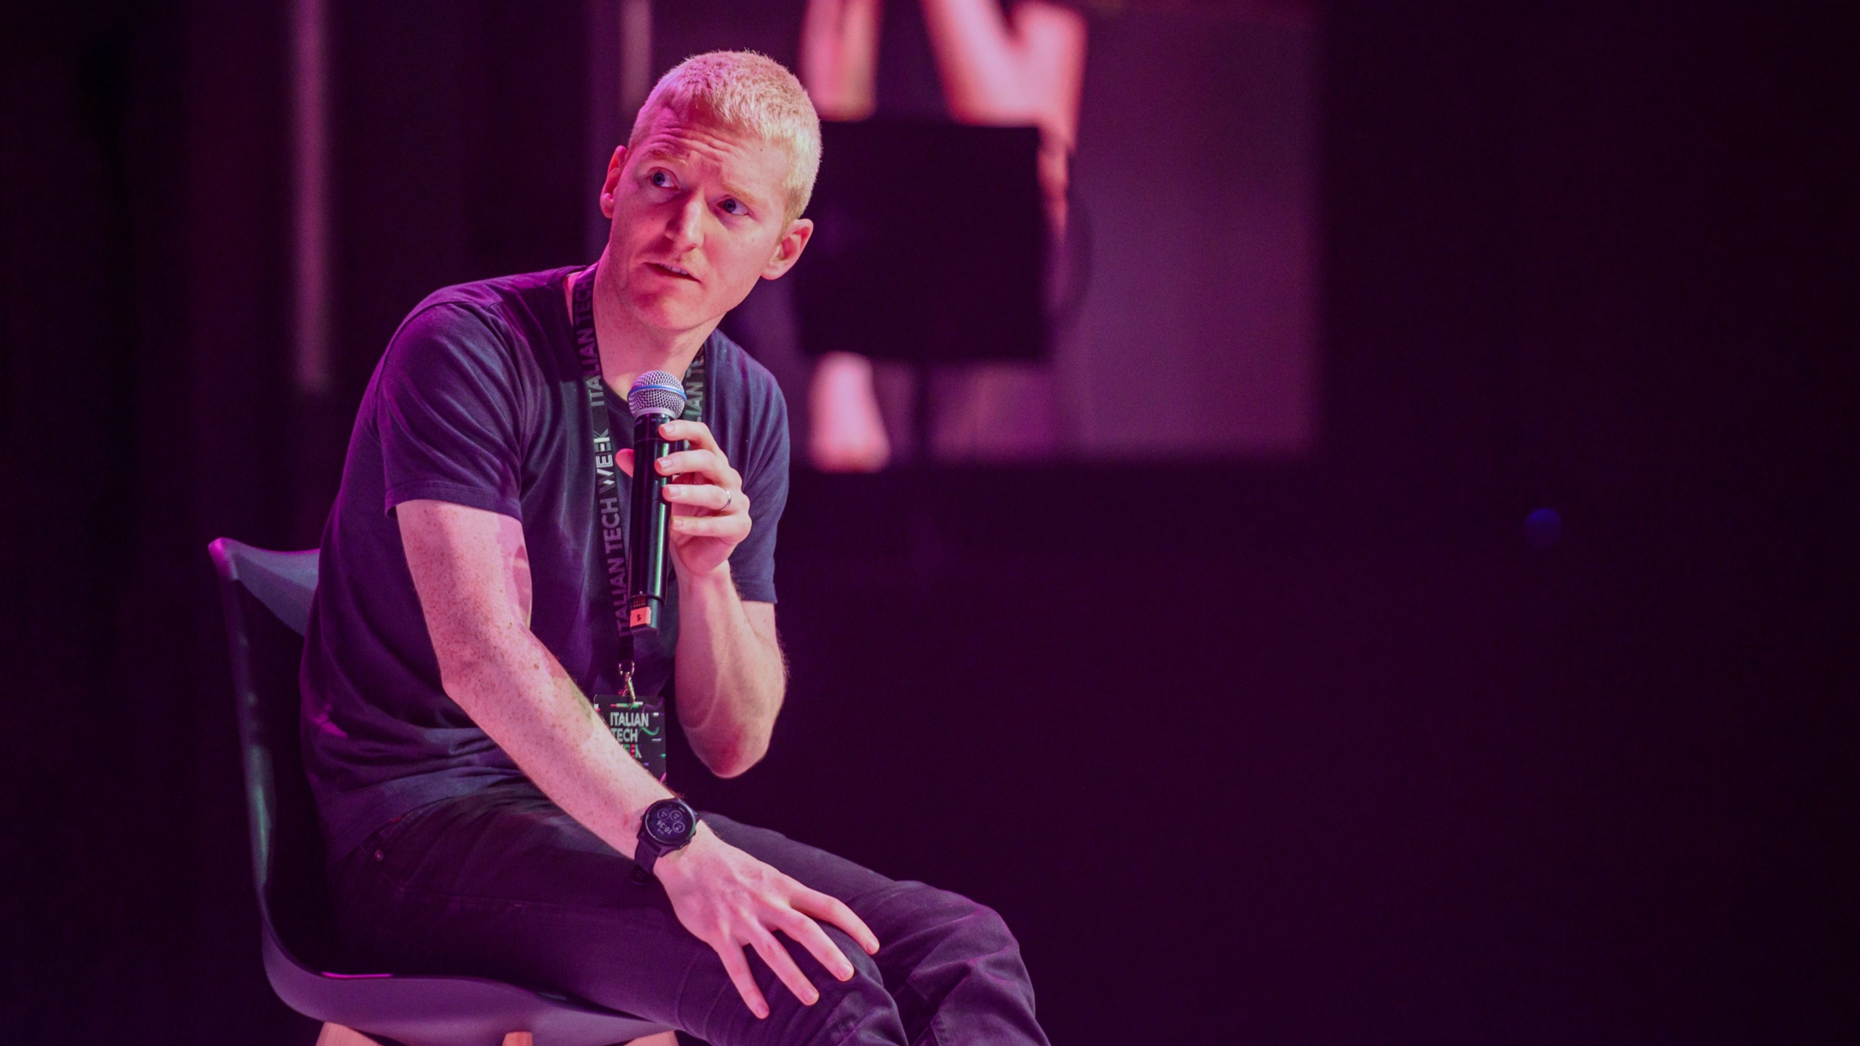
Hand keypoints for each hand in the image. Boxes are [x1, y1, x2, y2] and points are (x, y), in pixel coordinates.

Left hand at [616, 420, 749, 577]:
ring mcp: (737, 503)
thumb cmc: (684, 518)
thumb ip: (646, 474)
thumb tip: (623, 456)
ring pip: (715, 493)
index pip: (703, 437)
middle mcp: (728, 479)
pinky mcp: (739, 527)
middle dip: (683, 460)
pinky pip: (717, 524)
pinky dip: (695, 525)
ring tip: (666, 494)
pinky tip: (676, 525)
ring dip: (689, 493)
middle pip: (710, 461)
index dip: (685, 429)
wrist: (695, 556)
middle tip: (658, 467)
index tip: (662, 431)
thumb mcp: (663, 493)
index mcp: (712, 464)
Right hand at [655, 826, 880, 1018]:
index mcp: (784, 887)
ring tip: (811, 999)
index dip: (853, 925)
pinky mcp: (718, 933)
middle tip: (849, 975)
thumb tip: (817, 913)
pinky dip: (749, 991)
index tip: (873, 946)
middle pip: (805, 929)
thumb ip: (789, 894)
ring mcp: (742, 918)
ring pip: (773, 951)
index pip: (828, 905)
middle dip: (829, 953)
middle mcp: (767, 902)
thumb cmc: (731, 866)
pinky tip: (762, 1011)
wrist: (689, 855)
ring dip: (793, 977)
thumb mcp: (768, 872)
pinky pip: (736, 966)